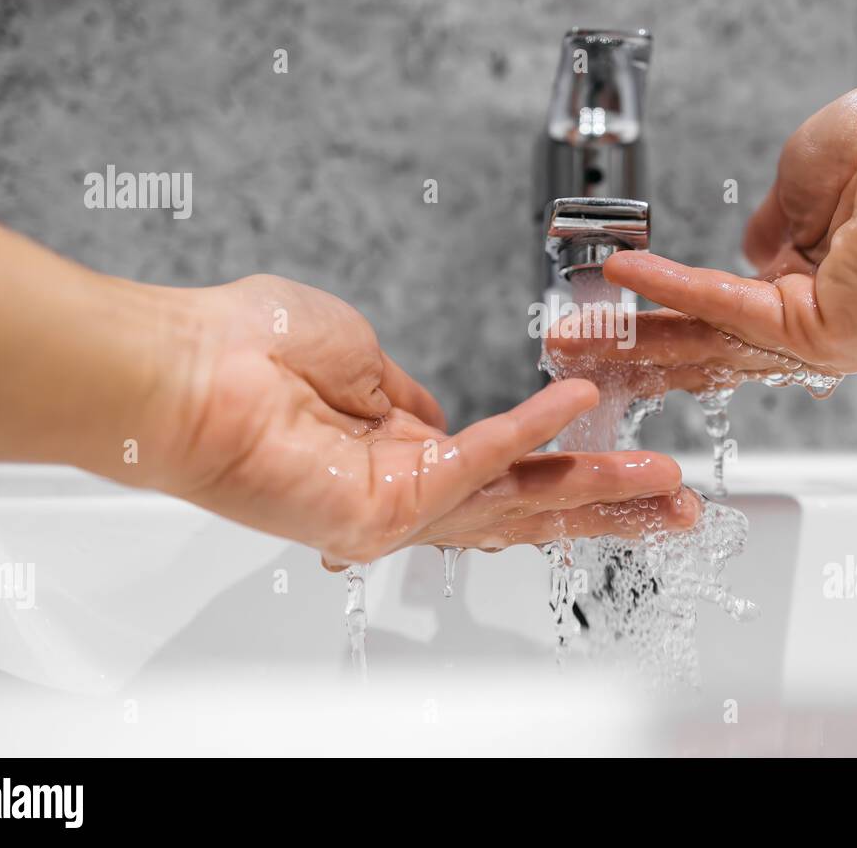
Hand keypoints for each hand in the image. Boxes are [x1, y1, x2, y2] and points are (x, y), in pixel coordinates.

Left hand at [142, 275, 696, 564]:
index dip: (564, 461)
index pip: (502, 470)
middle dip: (606, 506)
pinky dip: (532, 431)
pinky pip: (477, 462)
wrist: (183, 369)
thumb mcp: (358, 355)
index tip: (614, 444)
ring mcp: (397, 506)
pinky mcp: (385, 503)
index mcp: (400, 453)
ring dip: (595, 488)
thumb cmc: (248, 350)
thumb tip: (432, 413)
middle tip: (674, 505)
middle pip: (525, 507)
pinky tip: (582, 409)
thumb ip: (407, 395)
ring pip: (517, 503)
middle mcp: (405, 489)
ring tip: (663, 484)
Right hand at [581, 55, 856, 384]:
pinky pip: (730, 308)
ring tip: (575, 334)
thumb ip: (766, 231)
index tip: (614, 310)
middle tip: (574, 348)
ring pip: (710, 338)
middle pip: (708, 345)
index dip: (665, 315)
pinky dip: (673, 287)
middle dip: (634, 350)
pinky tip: (624, 274)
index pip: (726, 317)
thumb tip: (747, 252)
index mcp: (817, 288)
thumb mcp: (799, 188)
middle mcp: (818, 321)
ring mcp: (820, 335)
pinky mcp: (820, 332)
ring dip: (638, 334)